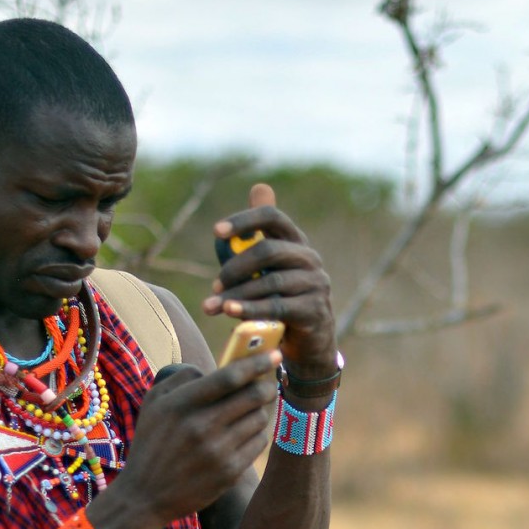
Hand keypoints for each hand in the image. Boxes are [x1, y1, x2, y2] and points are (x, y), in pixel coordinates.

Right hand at [95, 352, 279, 528]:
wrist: (145, 496)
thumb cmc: (151, 444)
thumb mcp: (153, 404)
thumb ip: (181, 378)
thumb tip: (213, 368)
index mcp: (180, 404)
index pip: (229, 377)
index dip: (256, 363)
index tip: (274, 354)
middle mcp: (201, 426)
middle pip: (253, 395)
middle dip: (266, 386)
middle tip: (267, 384)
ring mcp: (217, 451)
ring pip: (259, 418)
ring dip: (260, 411)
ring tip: (250, 411)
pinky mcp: (229, 472)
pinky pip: (259, 443)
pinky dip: (257, 434)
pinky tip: (246, 434)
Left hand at [202, 183, 337, 378]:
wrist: (310, 341)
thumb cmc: (283, 298)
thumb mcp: (270, 267)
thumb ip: (259, 234)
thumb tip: (260, 187)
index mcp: (296, 242)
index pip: (272, 217)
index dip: (244, 220)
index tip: (216, 232)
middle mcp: (310, 259)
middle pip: (268, 250)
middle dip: (235, 267)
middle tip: (214, 284)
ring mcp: (316, 285)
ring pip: (270, 283)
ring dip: (236, 295)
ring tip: (212, 306)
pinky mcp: (314, 311)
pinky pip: (277, 307)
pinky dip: (250, 310)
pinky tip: (230, 314)